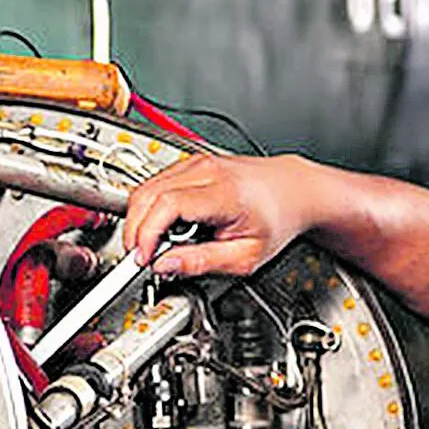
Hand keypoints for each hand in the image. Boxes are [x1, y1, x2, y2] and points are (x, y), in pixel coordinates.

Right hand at [122, 155, 325, 278]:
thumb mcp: (246, 255)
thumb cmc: (277, 220)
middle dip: (135, 230)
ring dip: (140, 219)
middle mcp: (207, 171)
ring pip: (146, 188)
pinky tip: (163, 228)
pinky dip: (150, 209)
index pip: (168, 206)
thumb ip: (202, 262)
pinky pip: (156, 184)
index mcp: (223, 194)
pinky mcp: (191, 164)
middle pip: (147, 194)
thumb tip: (165, 265)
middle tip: (140, 257)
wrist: (293, 191)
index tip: (143, 258)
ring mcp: (196, 163)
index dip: (147, 234)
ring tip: (154, 245)